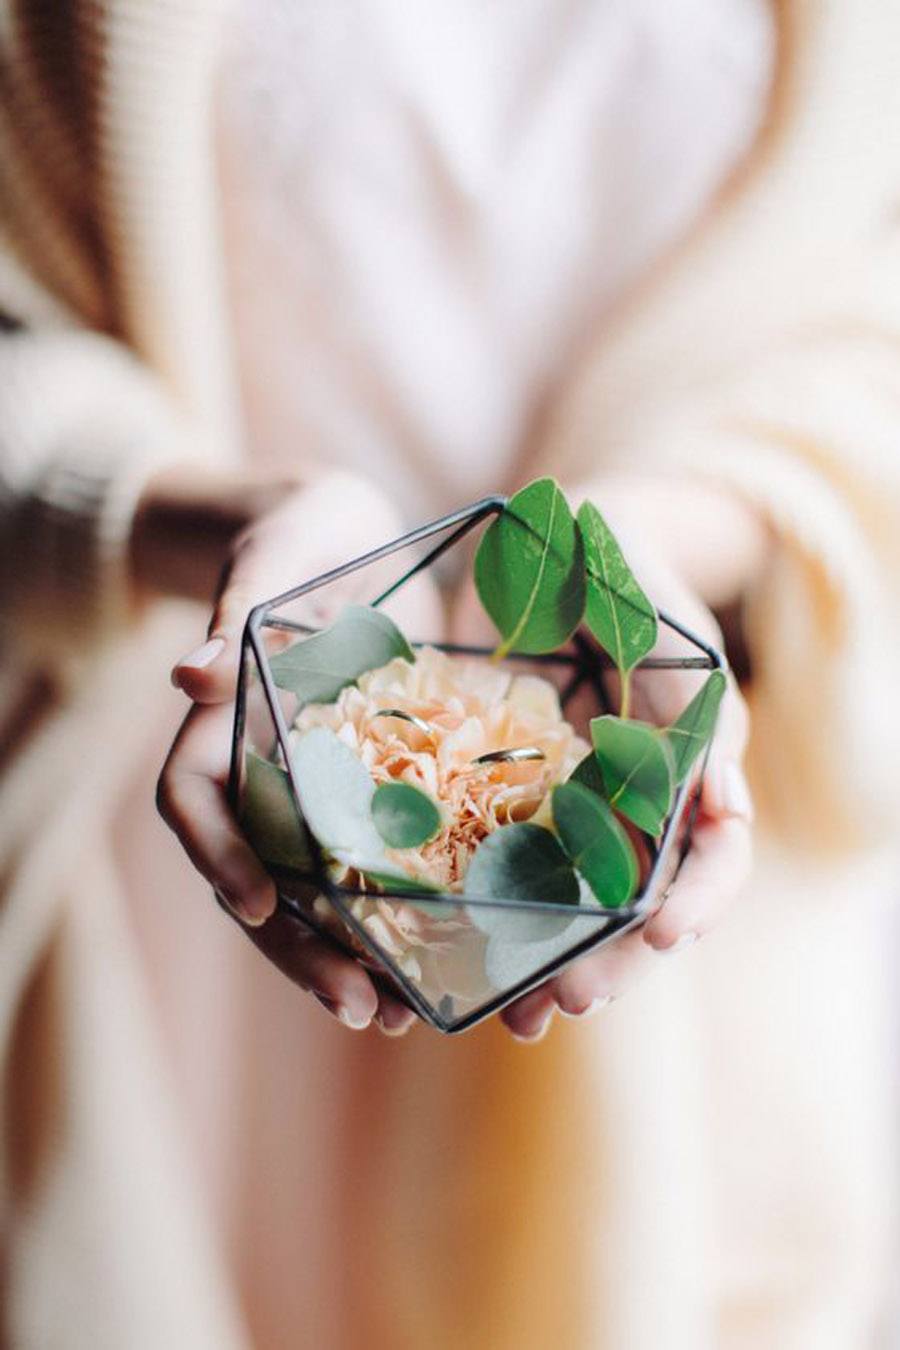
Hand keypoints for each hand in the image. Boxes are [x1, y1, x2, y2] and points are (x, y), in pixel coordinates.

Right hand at [155, 470, 442, 1036]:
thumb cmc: (303, 532)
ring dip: (354, 953)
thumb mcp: (275, 559)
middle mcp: (264, 768)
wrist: (351, 531)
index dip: (218, 858)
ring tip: (404, 1011)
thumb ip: (238, 614)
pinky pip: (380, 861)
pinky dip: (404, 911)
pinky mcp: (375, 786)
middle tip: (359, 1007)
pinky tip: (447, 952)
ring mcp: (318, 786)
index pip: (194, 799)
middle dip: (302, 948)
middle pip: (260, 876)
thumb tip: (187, 676)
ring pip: (319, 889)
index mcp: (224, 720)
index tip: (262, 908)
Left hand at [448, 474, 762, 1041]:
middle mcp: (639, 798)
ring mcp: (576, 805)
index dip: (697, 896)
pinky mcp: (514, 802)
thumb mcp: (659, 622)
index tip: (658, 934)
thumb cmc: (615, 568)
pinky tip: (461, 956)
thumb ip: (692, 705)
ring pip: (576, 905)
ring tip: (516, 1016)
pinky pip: (507, 868)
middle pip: (642, 900)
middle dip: (611, 959)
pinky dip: (491, 916)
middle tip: (564, 1001)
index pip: (714, 848)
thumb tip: (727, 808)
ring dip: (553, 963)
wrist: (548, 543)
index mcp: (691, 761)